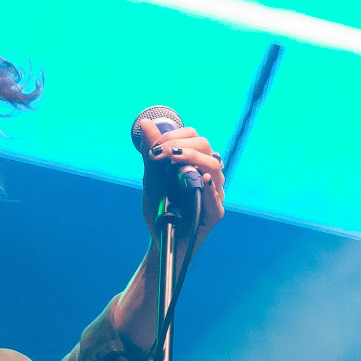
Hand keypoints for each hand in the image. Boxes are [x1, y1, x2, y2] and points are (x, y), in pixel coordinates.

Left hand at [134, 120, 226, 240]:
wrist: (159, 238)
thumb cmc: (161, 208)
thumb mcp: (151, 178)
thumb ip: (151, 153)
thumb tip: (145, 122)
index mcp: (196, 164)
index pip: (195, 137)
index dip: (176, 136)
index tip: (155, 146)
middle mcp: (208, 175)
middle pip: (205, 147)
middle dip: (180, 145)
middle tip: (158, 153)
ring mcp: (213, 194)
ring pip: (213, 166)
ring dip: (191, 158)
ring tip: (171, 158)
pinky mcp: (214, 213)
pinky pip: (215, 198)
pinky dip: (208, 187)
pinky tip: (201, 180)